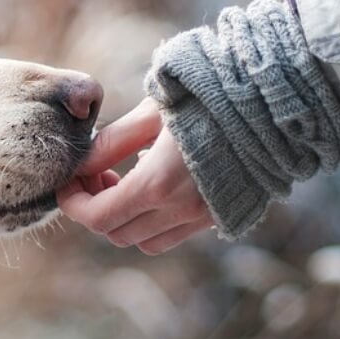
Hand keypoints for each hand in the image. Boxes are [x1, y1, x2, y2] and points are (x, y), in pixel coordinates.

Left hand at [58, 97, 213, 253]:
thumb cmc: (207, 97)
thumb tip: (80, 164)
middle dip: (95, 208)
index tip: (67, 182)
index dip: (73, 204)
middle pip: (116, 233)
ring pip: (144, 241)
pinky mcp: (221, 216)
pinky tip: (155, 184)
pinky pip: (174, 234)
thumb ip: (111, 143)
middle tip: (95, 174)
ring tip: (123, 180)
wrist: (273, 103)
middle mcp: (181, 210)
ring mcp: (204, 217)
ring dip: (124, 219)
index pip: (97, 217)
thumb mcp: (151, 112)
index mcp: (158, 184)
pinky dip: (153, 221)